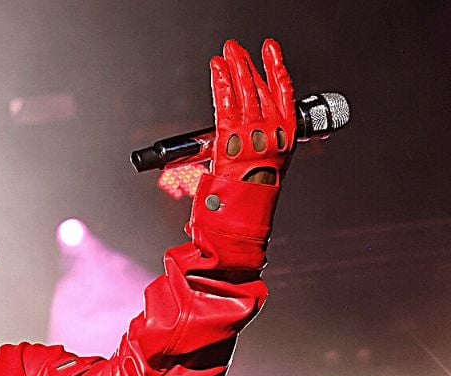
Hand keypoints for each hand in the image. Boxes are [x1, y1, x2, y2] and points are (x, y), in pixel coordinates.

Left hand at [209, 39, 295, 184]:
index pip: (282, 89)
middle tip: (237, 48)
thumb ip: (270, 137)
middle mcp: (270, 124)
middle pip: (258, 86)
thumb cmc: (259, 186)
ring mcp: (250, 126)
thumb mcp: (275, 158)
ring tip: (227, 52)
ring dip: (233, 67)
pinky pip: (225, 101)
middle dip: (246, 63)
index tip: (270, 50)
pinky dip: (220, 82)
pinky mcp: (230, 131)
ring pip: (242, 89)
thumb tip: (261, 123)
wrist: (249, 200)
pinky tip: (217, 68)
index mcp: (285, 129)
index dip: (276, 67)